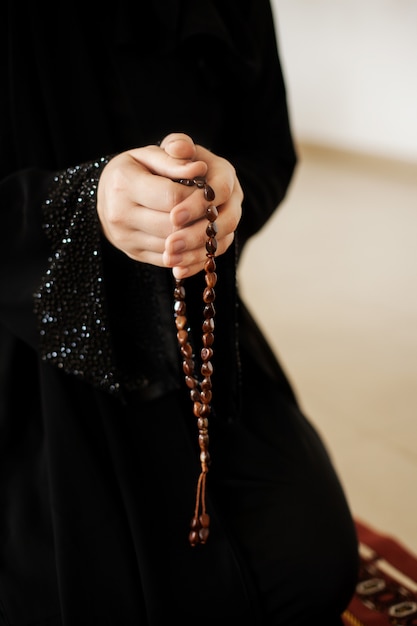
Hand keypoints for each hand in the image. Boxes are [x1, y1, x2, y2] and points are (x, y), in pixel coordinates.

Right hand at [97, 133, 242, 277]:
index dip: (196, 195)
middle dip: (200, 220)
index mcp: (123, 183)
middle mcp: (119, 213)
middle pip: (173, 225)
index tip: (209, 190)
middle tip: (216, 212)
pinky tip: (201, 242)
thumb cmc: (135, 170)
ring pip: (173, 247)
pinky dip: (189, 254)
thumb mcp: (150, 155)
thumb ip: (174, 158)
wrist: (107, 197)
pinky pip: (168, 260)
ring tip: (212, 225)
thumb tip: (200, 168)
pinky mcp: (134, 254)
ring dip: (198, 239)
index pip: (171, 196)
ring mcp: (125, 238)